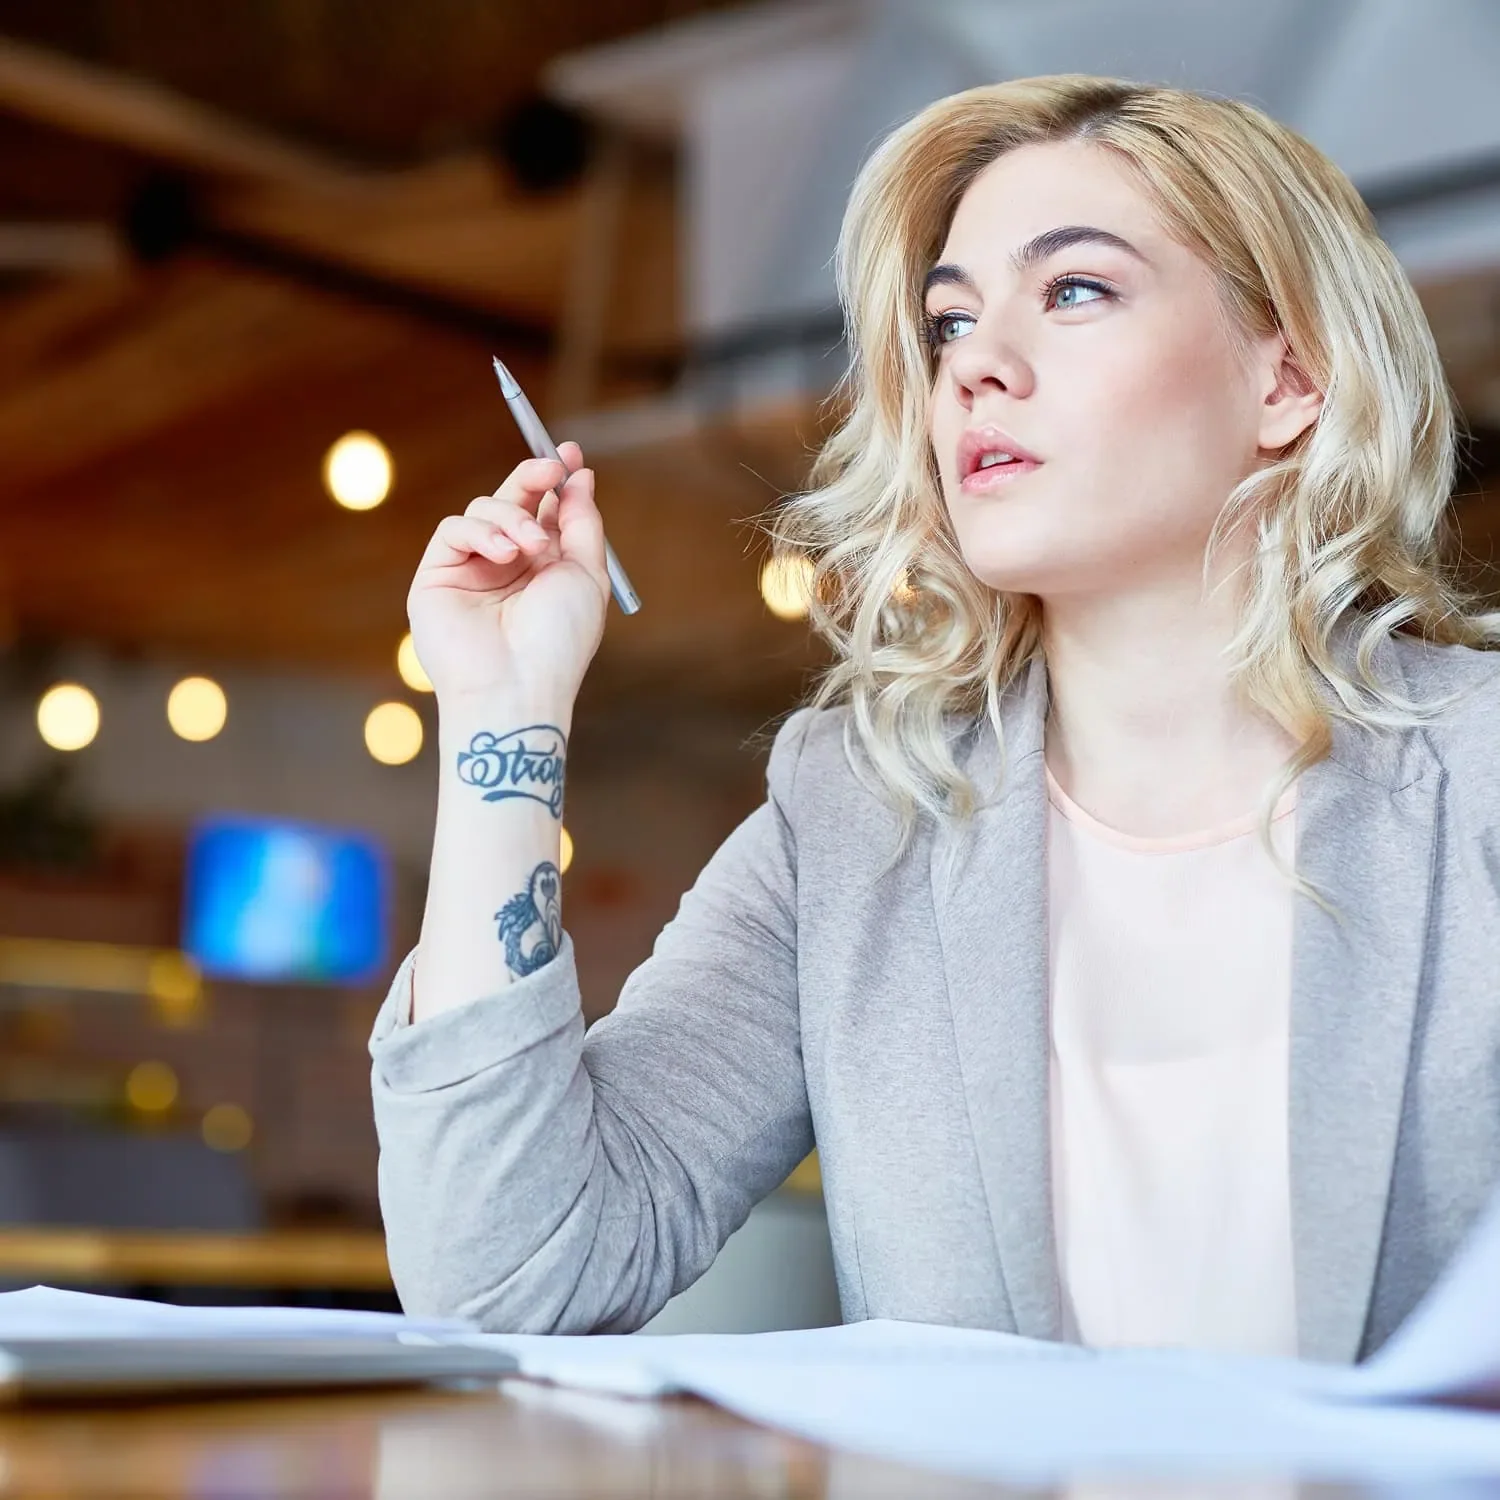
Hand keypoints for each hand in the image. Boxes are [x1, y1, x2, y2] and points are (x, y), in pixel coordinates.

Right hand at [406, 441, 608, 705]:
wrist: (518, 686)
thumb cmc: (558, 641)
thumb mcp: (586, 575)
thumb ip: (582, 524)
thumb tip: (579, 477)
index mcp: (544, 569)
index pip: (545, 511)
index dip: (555, 481)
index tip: (570, 456)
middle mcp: (507, 567)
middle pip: (512, 501)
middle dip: (532, 479)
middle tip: (551, 468)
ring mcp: (470, 571)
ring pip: (483, 509)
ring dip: (512, 518)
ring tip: (529, 549)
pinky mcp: (436, 577)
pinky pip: (454, 528)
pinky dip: (481, 532)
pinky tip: (502, 556)